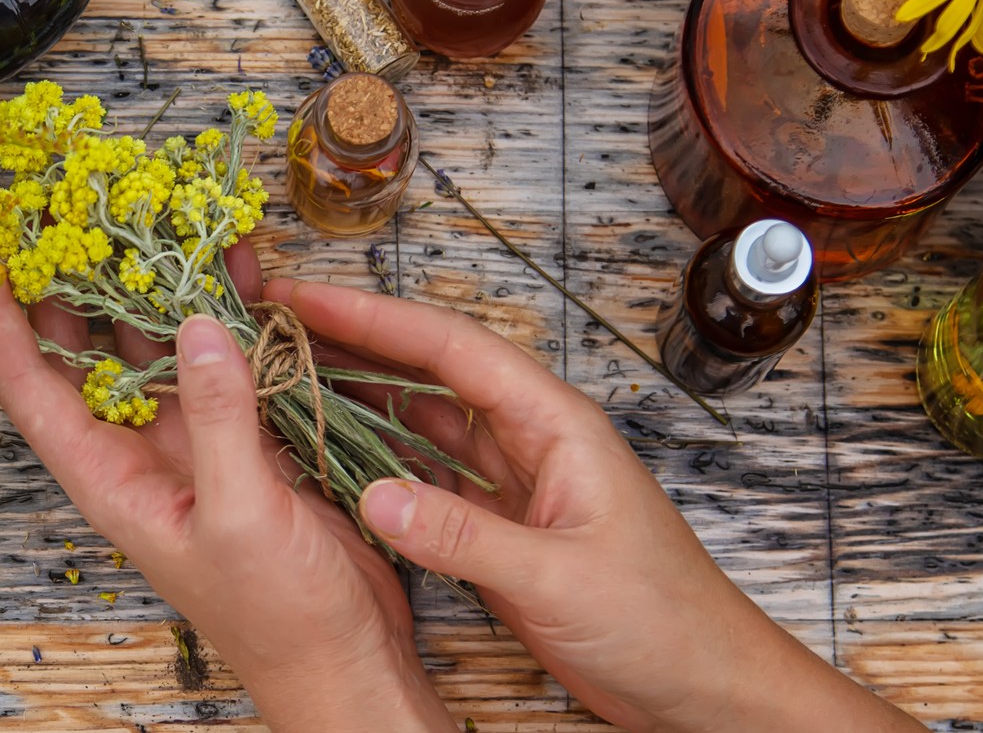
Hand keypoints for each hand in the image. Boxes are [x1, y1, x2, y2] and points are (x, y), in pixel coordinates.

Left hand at [0, 237, 455, 732]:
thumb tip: (197, 328)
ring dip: (155, 283)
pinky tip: (237, 259)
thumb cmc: (279, 617)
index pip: (33, 388)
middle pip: (89, 353)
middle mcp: (142, 453)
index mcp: (111, 481)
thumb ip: (217, 421)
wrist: (346, 660)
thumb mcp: (240, 517)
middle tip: (61, 204)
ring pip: (161, 345)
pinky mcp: (253, 439)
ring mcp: (196, 443)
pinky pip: (231, 358)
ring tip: (146, 208)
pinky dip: (232, 309)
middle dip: (72, 280)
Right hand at [269, 278, 923, 732]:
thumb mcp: (559, 579)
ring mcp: (515, 483)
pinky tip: (335, 453)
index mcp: (554, 424)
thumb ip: (464, 537)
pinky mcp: (503, 528)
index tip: (305, 297)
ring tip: (289, 372)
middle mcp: (530, 440)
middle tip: (278, 321)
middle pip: (430, 371)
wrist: (703, 685)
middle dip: (356, 341)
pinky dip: (380, 462)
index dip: (373, 317)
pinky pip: (429, 478)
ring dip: (361, 397)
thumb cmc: (663, 621)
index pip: (451, 349)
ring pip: (424, 422)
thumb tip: (373, 494)